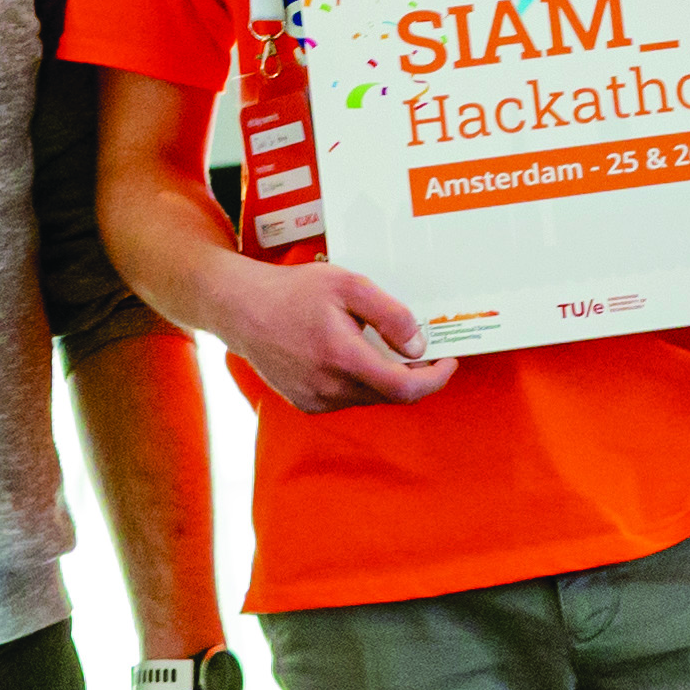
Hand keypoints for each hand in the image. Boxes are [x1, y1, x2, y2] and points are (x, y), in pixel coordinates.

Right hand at [218, 257, 454, 411]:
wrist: (242, 310)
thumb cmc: (293, 292)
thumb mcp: (348, 285)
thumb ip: (390, 315)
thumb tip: (418, 347)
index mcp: (342, 357)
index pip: (404, 388)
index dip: (434, 379)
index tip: (448, 362)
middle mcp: (328, 387)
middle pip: (391, 394)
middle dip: (413, 374)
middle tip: (420, 347)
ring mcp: (315, 400)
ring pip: (370, 397)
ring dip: (385, 377)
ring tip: (378, 344)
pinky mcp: (306, 404)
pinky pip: (348, 398)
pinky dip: (361, 381)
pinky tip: (350, 354)